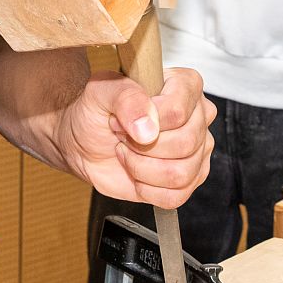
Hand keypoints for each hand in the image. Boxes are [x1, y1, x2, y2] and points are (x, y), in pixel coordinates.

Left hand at [55, 65, 215, 207]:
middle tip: (122, 136)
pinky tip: (135, 173)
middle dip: (141, 146)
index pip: (179, 110)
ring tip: (127, 153)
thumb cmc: (96, 110)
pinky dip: (147, 189)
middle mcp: (198, 117)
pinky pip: (175, 196)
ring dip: (142, 168)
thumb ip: (126, 98)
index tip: (121, 117)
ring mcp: (197, 151)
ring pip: (180, 173)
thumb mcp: (100, 91)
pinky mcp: (187, 180)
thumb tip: (149, 127)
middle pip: (184, 143)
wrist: (84, 140)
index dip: (146, 119)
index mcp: (185, 85)